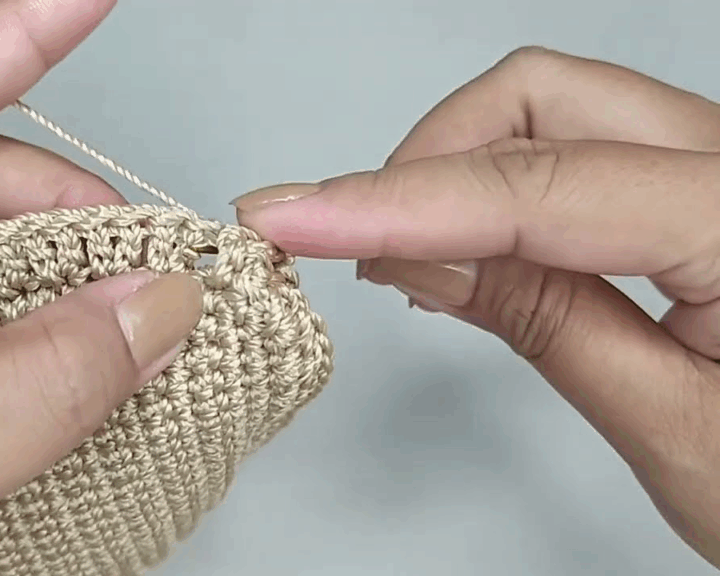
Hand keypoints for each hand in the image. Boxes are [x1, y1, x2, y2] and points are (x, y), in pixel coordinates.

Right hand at [233, 47, 719, 565]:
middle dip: (425, 160)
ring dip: (455, 167)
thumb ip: (546, 322)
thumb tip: (416, 250)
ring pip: (554, 110)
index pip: (543, 184)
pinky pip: (577, 150)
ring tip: (399, 252)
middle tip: (347, 238)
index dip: (398, 200)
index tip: (290, 215)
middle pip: (543, 97)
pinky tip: (463, 243)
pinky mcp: (701, 188)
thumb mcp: (678, 432)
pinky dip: (497, 185)